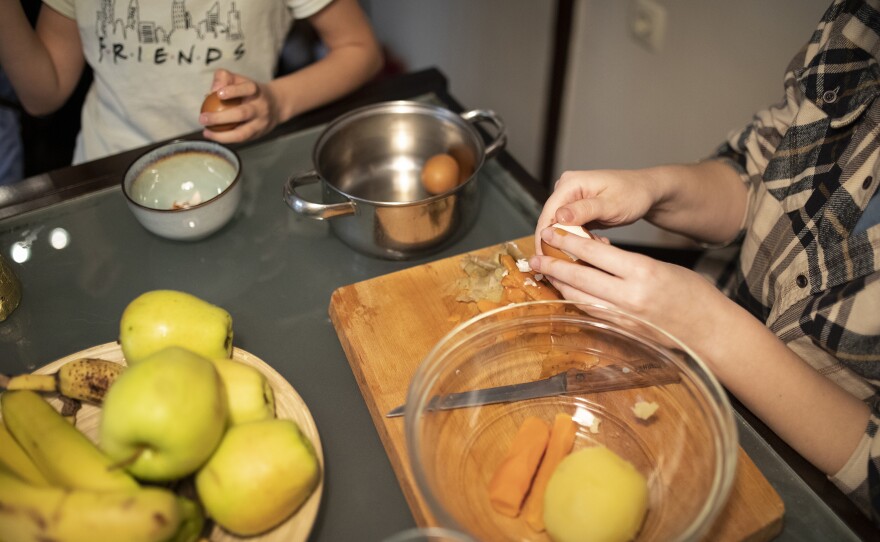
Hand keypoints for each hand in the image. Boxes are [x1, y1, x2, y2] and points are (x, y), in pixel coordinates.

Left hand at [199, 69, 279, 141]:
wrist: (276, 106)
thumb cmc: (249, 91)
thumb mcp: (239, 79)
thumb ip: (223, 78)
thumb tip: (210, 92)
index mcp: (257, 91)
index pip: (247, 88)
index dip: (233, 91)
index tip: (218, 93)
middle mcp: (261, 108)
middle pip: (243, 113)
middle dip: (221, 118)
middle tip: (203, 118)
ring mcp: (260, 123)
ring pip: (242, 133)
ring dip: (222, 135)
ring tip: (206, 132)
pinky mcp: (258, 135)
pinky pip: (240, 139)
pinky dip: (225, 139)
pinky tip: (212, 135)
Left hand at [529, 226, 733, 355]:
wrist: (711, 332)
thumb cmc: (693, 295)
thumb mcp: (663, 267)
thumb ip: (628, 262)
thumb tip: (596, 253)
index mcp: (643, 273)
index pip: (595, 254)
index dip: (569, 242)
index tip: (552, 233)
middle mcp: (630, 297)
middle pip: (580, 277)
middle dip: (554, 265)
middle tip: (536, 255)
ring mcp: (624, 318)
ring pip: (580, 298)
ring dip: (560, 285)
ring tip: (546, 272)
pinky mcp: (622, 332)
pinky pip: (591, 313)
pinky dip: (576, 300)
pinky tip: (567, 291)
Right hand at [535, 169, 659, 253]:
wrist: (647, 192)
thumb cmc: (633, 194)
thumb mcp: (611, 204)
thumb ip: (584, 209)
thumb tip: (559, 217)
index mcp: (570, 183)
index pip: (548, 213)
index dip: (543, 237)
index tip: (544, 259)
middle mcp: (566, 189)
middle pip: (550, 221)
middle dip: (558, 242)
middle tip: (569, 262)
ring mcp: (571, 199)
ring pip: (560, 227)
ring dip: (571, 242)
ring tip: (589, 251)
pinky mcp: (577, 209)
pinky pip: (570, 228)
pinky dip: (579, 239)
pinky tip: (595, 243)